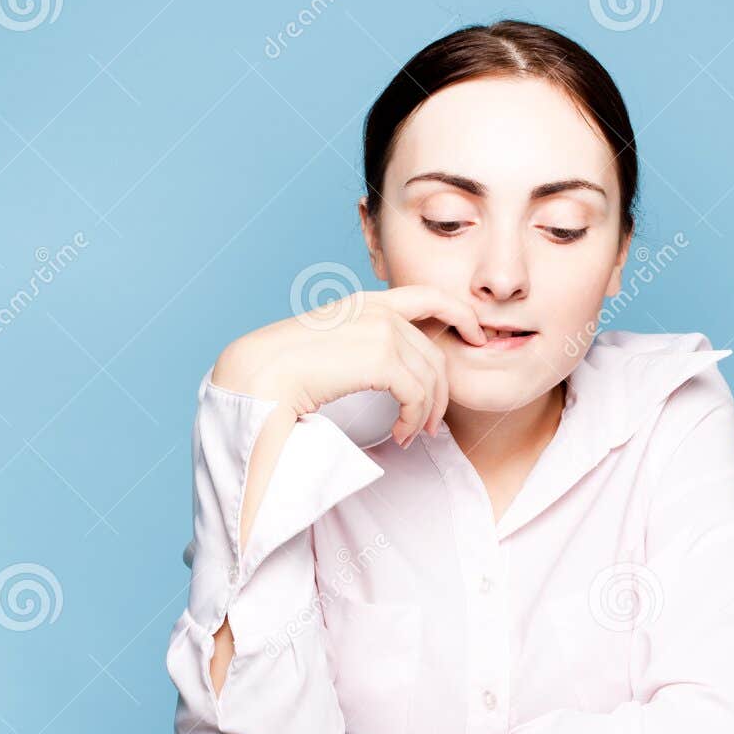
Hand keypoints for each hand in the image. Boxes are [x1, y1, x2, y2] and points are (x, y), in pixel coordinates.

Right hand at [211, 286, 486, 448]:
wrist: (257, 376)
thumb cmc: (281, 374)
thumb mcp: (329, 353)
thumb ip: (360, 351)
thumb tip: (384, 372)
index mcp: (362, 303)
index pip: (427, 297)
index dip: (459, 315)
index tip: (476, 338)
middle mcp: (374, 309)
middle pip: (434, 348)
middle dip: (441, 389)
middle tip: (430, 425)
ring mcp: (378, 328)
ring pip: (430, 374)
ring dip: (426, 413)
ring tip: (410, 436)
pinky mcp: (379, 355)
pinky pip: (417, 391)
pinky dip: (414, 418)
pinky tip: (399, 436)